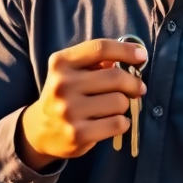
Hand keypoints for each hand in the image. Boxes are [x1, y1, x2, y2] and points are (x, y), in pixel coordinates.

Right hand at [19, 39, 146, 169]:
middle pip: (115, 77)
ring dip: (125, 104)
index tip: (142, 56)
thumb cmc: (66, 95)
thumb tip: (134, 57)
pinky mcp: (78, 134)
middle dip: (133, 83)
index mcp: (61, 63)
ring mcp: (69, 111)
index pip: (100, 49)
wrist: (40, 130)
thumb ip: (97, 62)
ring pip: (119, 101)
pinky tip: (115, 122)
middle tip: (138, 89)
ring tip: (117, 107)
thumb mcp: (72, 72)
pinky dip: (123, 122)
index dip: (126, 50)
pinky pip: (118, 123)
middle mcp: (62, 85)